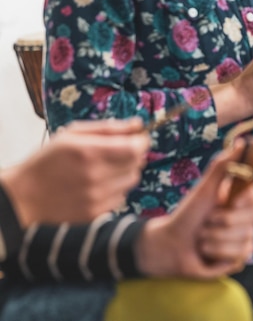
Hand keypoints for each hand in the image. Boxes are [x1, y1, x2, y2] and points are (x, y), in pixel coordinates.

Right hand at [0, 118, 149, 225]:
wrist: (26, 196)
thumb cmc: (48, 160)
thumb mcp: (72, 134)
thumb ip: (108, 128)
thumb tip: (138, 124)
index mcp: (89, 152)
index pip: (135, 147)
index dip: (141, 141)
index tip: (137, 138)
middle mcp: (95, 176)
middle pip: (137, 163)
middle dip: (134, 154)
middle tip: (119, 151)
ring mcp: (97, 197)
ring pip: (132, 180)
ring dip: (126, 171)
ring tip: (106, 168)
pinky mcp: (97, 212)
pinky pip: (122, 196)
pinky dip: (117, 188)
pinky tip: (99, 184)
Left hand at [137, 140, 252, 278]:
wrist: (171, 245)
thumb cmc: (187, 214)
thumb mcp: (205, 188)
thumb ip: (223, 165)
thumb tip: (242, 142)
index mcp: (240, 198)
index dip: (250, 199)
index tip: (233, 201)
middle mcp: (246, 217)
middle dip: (224, 221)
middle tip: (207, 221)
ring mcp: (244, 238)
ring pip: (245, 237)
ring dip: (217, 238)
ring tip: (203, 238)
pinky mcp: (239, 257)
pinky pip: (240, 254)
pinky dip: (218, 252)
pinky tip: (207, 251)